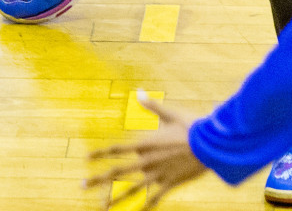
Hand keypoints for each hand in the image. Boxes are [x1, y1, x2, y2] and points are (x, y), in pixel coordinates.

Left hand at [85, 92, 206, 208]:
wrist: (209, 144)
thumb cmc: (190, 126)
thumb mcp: (170, 114)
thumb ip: (152, 106)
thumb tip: (139, 92)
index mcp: (145, 144)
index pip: (117, 150)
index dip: (100, 154)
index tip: (86, 159)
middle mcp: (147, 161)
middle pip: (117, 172)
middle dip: (98, 179)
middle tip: (82, 185)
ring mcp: (157, 174)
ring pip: (132, 190)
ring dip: (115, 199)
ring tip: (102, 207)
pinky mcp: (169, 184)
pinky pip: (154, 199)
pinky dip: (145, 207)